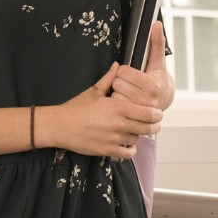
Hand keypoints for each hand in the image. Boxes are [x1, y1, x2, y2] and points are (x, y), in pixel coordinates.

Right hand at [42, 63, 161, 158]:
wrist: (60, 125)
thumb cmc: (75, 107)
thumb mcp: (93, 91)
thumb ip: (109, 78)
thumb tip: (117, 65)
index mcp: (117, 106)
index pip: (148, 112)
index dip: (156, 114)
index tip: (157, 113)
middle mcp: (119, 123)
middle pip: (148, 128)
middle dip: (154, 125)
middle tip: (154, 124)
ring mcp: (114, 138)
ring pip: (138, 139)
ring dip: (138, 135)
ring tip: (134, 130)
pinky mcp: (108, 150)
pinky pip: (128, 153)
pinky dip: (130, 149)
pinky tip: (126, 144)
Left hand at [112, 21, 174, 110]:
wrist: (164, 101)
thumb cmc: (158, 79)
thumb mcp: (157, 62)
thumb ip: (156, 43)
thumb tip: (156, 24)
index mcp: (152, 86)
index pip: (124, 72)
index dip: (125, 70)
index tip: (131, 73)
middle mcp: (147, 101)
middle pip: (118, 84)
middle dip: (121, 81)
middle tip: (129, 83)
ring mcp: (140, 112)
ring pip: (115, 96)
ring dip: (118, 93)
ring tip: (128, 93)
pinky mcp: (133, 119)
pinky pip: (115, 107)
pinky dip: (117, 104)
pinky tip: (125, 102)